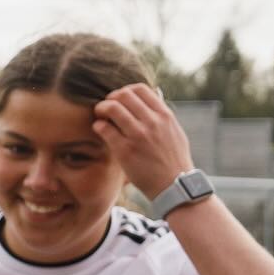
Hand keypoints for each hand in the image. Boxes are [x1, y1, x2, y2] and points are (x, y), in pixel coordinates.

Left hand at [91, 82, 195, 200]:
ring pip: (112, 108)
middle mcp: (152, 122)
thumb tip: (154, 96)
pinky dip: (98, 126)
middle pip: (123, 95)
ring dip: (101, 109)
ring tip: (100, 117)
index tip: (120, 100)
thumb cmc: (174, 160)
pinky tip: (100, 130)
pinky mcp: (125, 150)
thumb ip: (162, 115)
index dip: (125, 91)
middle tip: (106, 108)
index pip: (140, 89)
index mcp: (164, 115)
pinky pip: (104, 129)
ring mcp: (138, 135)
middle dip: (110, 98)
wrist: (174, 186)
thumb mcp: (175, 132)